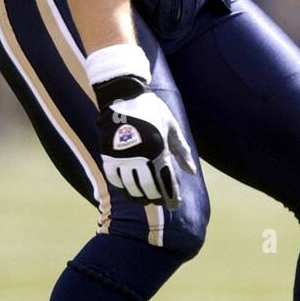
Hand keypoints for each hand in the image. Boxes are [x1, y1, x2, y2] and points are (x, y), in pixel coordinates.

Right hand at [97, 88, 195, 209]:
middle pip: (149, 188)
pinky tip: (130, 188)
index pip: (166, 180)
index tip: (175, 205)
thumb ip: (182, 151)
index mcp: (158, 148)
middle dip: (157, 197)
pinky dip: (124, 187)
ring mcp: (122, 157)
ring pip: (132, 187)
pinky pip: (116, 180)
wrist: (123, 95)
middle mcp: (140, 155)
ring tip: (147, 198)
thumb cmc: (152, 110)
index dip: (171, 196)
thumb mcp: (172, 127)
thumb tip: (192, 172)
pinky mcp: (107, 156)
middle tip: (162, 201)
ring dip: (140, 196)